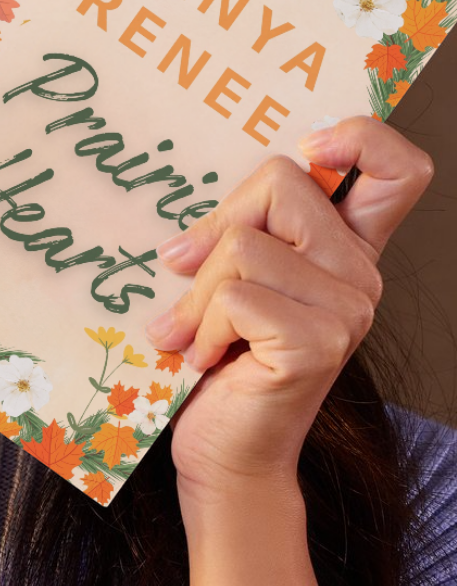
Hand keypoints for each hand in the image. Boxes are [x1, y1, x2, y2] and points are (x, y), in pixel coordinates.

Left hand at [144, 115, 433, 497]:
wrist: (222, 450)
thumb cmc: (217, 359)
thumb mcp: (224, 277)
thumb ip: (235, 232)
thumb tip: (189, 231)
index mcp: (345, 249)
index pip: (398, 169)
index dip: (362, 136)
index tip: (311, 145)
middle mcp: (360, 275)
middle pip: (282, 181)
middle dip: (216, 226)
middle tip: (186, 272)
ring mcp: (347, 310)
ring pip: (244, 243)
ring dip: (197, 293)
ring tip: (195, 333)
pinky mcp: (318, 343)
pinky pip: (234, 295)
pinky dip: (200, 325)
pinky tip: (205, 358)